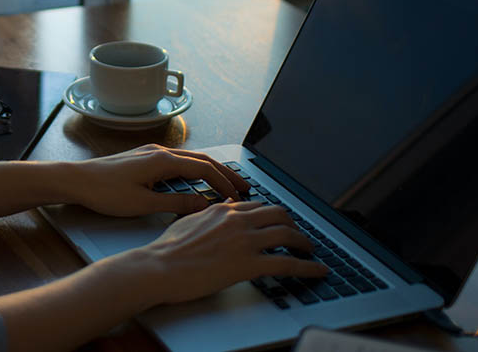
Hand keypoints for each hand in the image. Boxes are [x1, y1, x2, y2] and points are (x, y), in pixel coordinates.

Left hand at [68, 144, 250, 217]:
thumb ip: (176, 204)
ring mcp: (151, 153)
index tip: (239, 197)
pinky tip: (197, 181)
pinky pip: (177, 161)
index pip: (204, 169)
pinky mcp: (144, 158)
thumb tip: (204, 205)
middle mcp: (160, 152)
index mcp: (162, 160)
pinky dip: (194, 170)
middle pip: (202, 159)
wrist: (77, 179)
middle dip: (225, 173)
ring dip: (210, 170)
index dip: (224, 183)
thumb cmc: (105, 192)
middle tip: (245, 187)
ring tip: (226, 184)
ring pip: (190, 159)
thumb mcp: (143, 204)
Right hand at [134, 200, 327, 305]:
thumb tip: (223, 206)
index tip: (280, 222)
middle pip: (279, 215)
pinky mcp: (249, 264)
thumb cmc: (168, 249)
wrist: (159, 267)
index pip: (258, 206)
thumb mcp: (189, 221)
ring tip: (311, 251)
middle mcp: (238, 220)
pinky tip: (318, 270)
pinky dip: (308, 267)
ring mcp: (245, 241)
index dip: (274, 215)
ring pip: (288, 235)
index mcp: (223, 210)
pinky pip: (288, 264)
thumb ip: (210, 213)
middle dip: (294, 224)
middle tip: (299, 235)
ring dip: (305, 243)